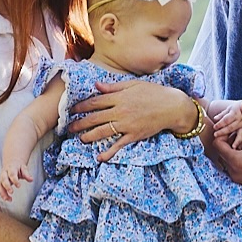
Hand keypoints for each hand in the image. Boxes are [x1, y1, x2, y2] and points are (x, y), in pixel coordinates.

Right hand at [0, 163, 31, 201]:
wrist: (11, 162)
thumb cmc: (18, 166)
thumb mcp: (23, 168)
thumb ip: (27, 174)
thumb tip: (31, 179)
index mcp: (11, 168)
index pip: (12, 174)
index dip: (15, 180)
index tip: (19, 186)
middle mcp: (4, 173)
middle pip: (3, 179)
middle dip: (7, 186)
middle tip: (11, 192)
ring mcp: (1, 177)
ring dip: (2, 193)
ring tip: (8, 199)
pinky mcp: (0, 182)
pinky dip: (2, 194)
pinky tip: (7, 199)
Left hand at [70, 80, 194, 162]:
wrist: (171, 106)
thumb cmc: (154, 92)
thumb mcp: (133, 84)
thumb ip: (114, 86)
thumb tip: (97, 85)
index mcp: (119, 97)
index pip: (95, 102)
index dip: (82, 106)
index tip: (72, 109)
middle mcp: (120, 111)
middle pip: (95, 117)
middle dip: (80, 122)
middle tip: (69, 127)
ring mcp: (127, 124)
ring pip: (103, 131)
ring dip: (90, 136)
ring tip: (80, 139)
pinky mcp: (134, 135)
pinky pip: (119, 145)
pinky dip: (109, 152)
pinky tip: (100, 157)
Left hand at [209, 105, 241, 196]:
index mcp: (237, 161)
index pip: (217, 144)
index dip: (225, 134)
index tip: (238, 130)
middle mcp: (235, 174)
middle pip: (222, 154)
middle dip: (231, 143)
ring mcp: (241, 181)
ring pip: (230, 163)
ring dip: (237, 153)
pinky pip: (238, 171)